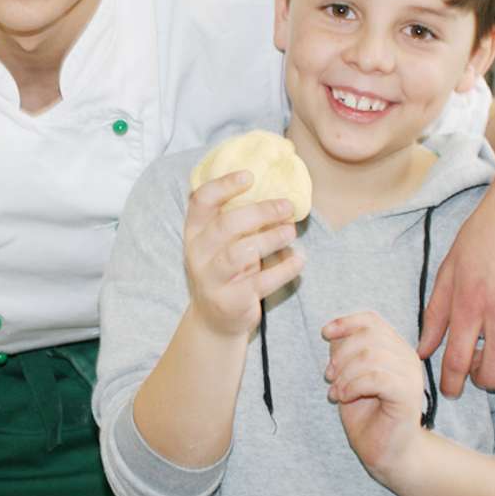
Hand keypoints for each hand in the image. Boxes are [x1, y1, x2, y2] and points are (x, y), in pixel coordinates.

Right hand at [184, 171, 304, 339]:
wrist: (215, 319)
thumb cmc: (226, 269)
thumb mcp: (223, 243)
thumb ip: (239, 219)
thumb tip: (279, 193)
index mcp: (194, 232)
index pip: (201, 201)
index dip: (223, 185)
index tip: (250, 176)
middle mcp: (198, 254)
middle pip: (226, 225)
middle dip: (260, 212)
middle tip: (287, 206)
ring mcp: (212, 279)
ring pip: (241, 253)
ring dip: (271, 239)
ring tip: (291, 232)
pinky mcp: (232, 301)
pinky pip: (262, 281)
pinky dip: (285, 268)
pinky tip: (299, 259)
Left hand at [324, 311, 424, 481]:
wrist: (386, 452)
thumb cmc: (367, 415)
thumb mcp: (349, 376)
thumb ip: (345, 353)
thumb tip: (333, 333)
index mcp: (394, 348)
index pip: (371, 320)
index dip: (346, 322)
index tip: (325, 334)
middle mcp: (407, 357)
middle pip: (368, 336)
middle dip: (341, 354)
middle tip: (329, 376)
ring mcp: (410, 376)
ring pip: (371, 356)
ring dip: (344, 374)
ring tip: (336, 391)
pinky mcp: (408, 395)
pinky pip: (377, 378)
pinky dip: (352, 386)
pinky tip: (343, 398)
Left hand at [418, 161, 494, 396]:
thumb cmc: (483, 235)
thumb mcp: (448, 269)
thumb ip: (436, 313)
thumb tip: (423, 350)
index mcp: (470, 302)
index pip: (457, 361)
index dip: (450, 384)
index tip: (450, 390)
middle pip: (493, 376)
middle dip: (479, 380)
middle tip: (475, 365)